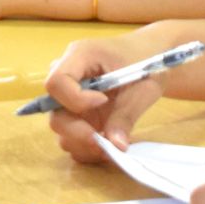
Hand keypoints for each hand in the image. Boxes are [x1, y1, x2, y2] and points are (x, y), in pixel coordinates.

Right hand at [43, 30, 172, 160]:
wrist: (151, 60)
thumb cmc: (146, 64)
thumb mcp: (142, 89)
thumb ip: (126, 116)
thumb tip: (116, 147)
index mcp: (79, 56)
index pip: (57, 82)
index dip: (76, 99)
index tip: (104, 101)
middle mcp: (67, 76)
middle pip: (54, 110)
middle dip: (78, 132)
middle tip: (105, 144)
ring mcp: (69, 96)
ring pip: (60, 127)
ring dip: (83, 144)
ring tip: (111, 147)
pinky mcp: (75, 113)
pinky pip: (71, 135)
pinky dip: (87, 147)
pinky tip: (108, 145)